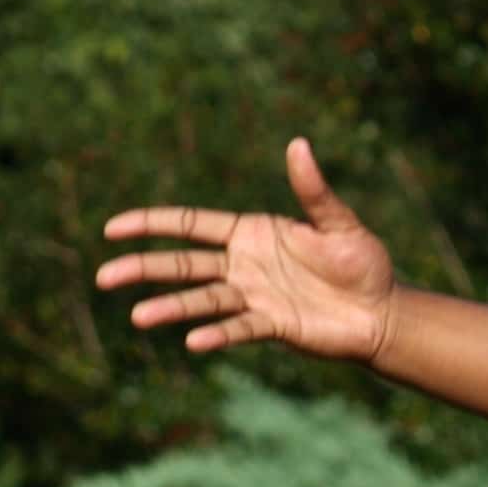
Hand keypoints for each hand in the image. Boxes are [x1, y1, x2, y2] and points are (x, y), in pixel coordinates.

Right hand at [95, 138, 396, 359]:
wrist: (383, 312)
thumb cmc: (363, 263)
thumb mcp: (339, 222)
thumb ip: (313, 190)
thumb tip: (298, 144)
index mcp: (252, 233)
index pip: (191, 225)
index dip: (153, 224)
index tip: (113, 228)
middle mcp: (244, 265)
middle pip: (183, 264)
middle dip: (144, 268)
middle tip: (104, 276)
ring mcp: (254, 297)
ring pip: (202, 300)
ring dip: (171, 308)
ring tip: (138, 317)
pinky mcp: (271, 325)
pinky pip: (239, 329)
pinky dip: (217, 334)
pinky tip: (194, 342)